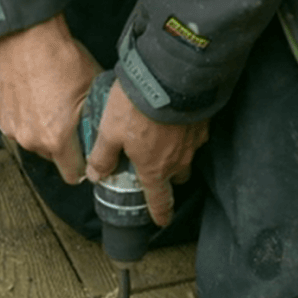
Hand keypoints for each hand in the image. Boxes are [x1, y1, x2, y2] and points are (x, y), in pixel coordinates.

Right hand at [0, 13, 101, 182]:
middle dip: (62, 144)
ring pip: (32, 141)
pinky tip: (31, 97)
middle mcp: (30, 140)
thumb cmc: (62, 58)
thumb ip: (97, 122)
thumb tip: (104, 137)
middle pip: (52, 157)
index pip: (73, 175)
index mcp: (57, 138)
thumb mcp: (93, 90)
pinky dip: (23, 118)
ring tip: (48, 104)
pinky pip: (15, 126)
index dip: (84, 167)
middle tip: (68, 119)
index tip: (87, 156)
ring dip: (41, 130)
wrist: (26, 34)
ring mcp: (10, 128)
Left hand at [85, 80, 208, 226]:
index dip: (160, 213)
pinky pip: (193, 135)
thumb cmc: (137, 107)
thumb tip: (95, 175)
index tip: (162, 220)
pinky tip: (173, 118)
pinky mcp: (202, 123)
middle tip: (153, 166)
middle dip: (167, 177)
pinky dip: (184, 132)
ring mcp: (193, 143)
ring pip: (186, 156)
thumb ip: (103, 156)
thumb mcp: (109, 131)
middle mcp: (178, 161)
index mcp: (154, 169)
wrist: (169, 77)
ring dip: (175, 152)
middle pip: (176, 178)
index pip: (160, 200)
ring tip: (161, 136)